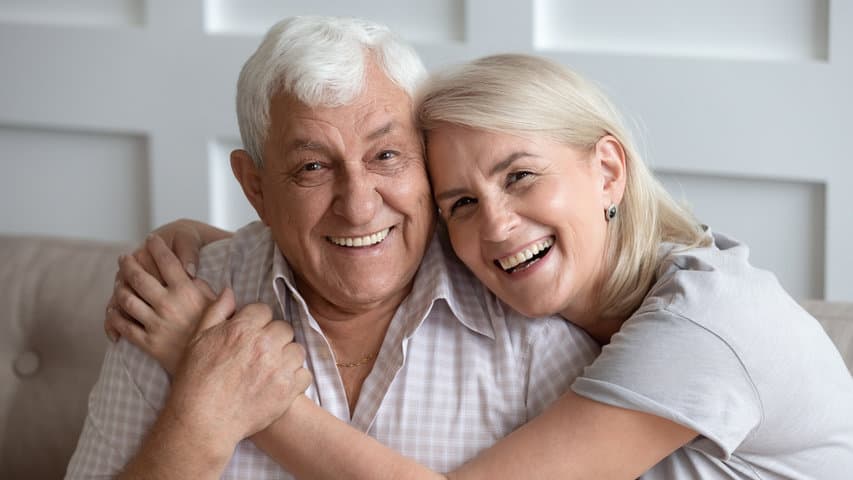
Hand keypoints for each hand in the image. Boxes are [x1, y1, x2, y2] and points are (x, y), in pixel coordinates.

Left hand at [107, 234, 215, 374]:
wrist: (209, 368)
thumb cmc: (217, 334)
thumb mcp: (219, 306)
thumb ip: (206, 290)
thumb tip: (198, 275)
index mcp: (186, 292)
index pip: (167, 261)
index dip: (157, 246)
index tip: (152, 239)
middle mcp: (167, 304)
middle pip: (139, 277)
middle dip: (129, 264)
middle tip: (125, 257)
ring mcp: (155, 323)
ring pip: (126, 299)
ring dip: (120, 287)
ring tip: (119, 280)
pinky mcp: (147, 342)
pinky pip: (123, 325)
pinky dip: (115, 315)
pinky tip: (114, 309)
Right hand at [166, 288, 312, 453]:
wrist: (203, 422)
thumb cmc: (195, 381)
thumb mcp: (197, 340)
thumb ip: (216, 312)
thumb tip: (230, 292)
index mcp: (242, 328)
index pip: (264, 310)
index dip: (256, 321)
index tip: (249, 334)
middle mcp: (264, 344)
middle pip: (284, 328)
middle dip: (273, 338)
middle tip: (259, 353)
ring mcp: (278, 367)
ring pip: (297, 349)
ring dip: (286, 357)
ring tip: (270, 369)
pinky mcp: (288, 390)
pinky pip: (304, 375)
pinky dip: (295, 379)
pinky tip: (278, 384)